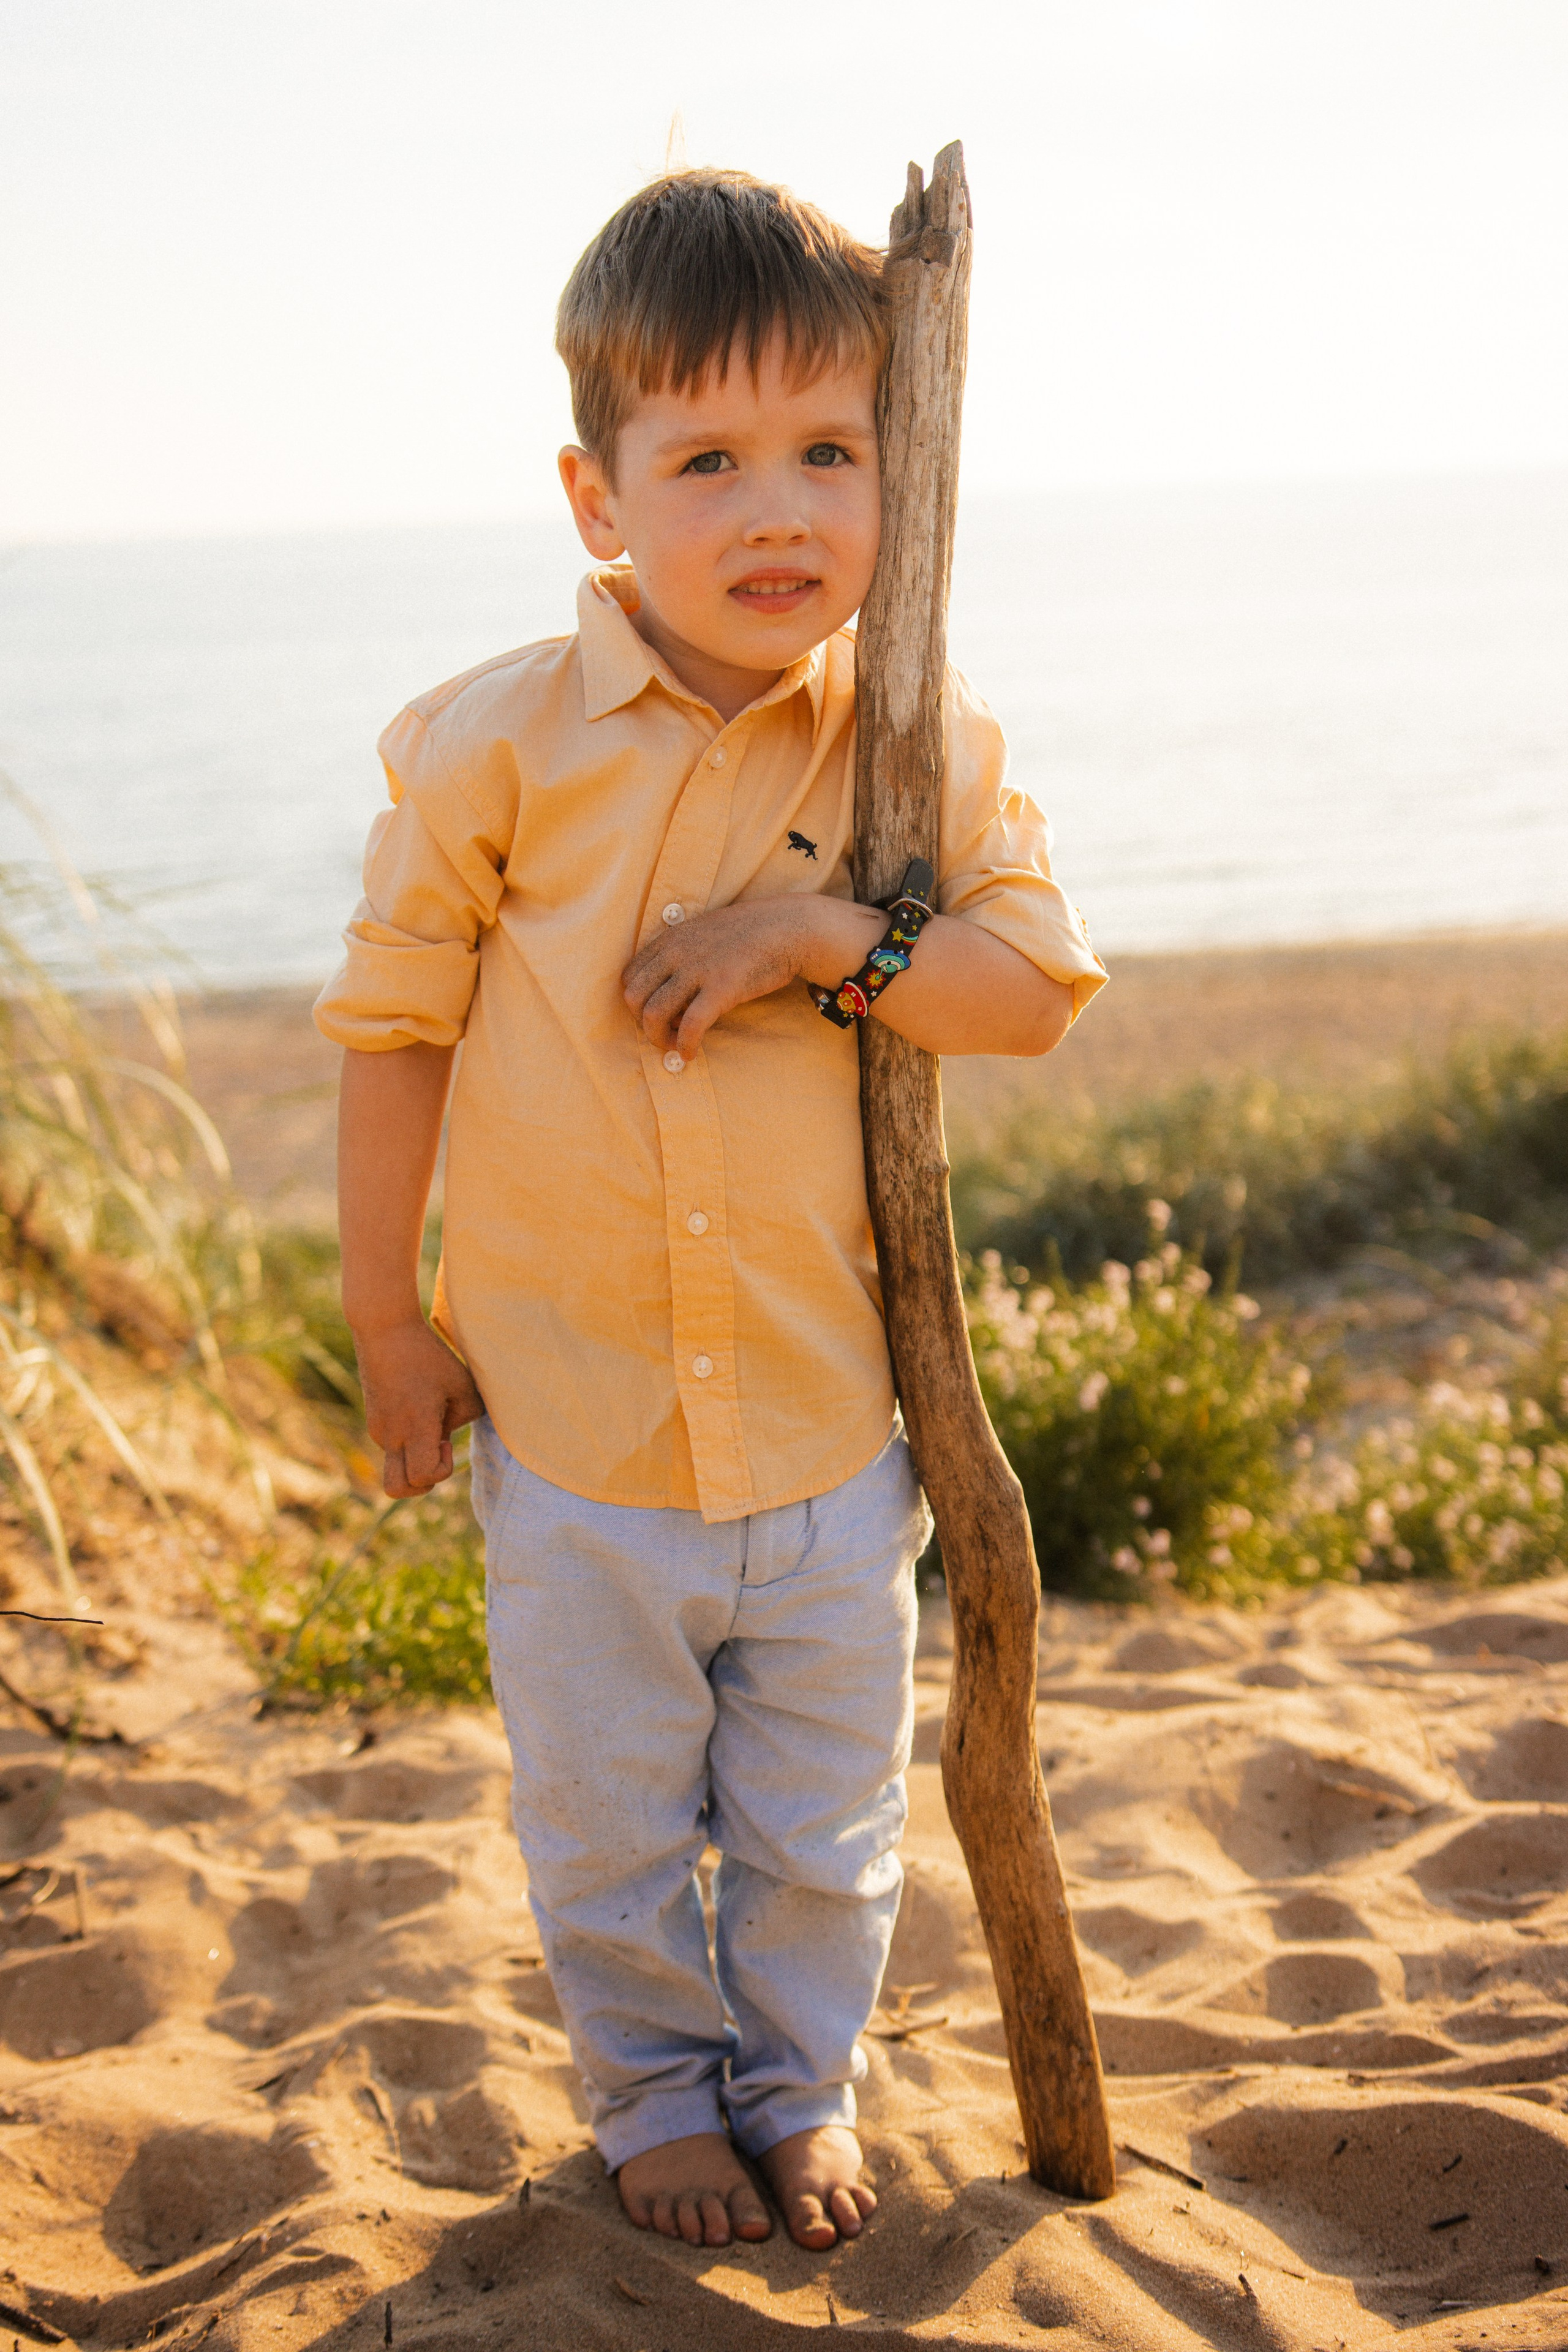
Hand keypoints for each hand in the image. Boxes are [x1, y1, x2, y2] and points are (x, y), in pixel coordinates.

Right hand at [353, 1315, 484, 1497]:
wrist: (384, 1329)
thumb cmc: (428, 1354)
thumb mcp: (462, 1383)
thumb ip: (467, 1416)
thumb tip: (451, 1433)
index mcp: (414, 1427)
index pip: (422, 1477)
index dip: (442, 1470)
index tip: (447, 1439)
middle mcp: (390, 1435)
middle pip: (396, 1489)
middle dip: (421, 1484)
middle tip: (436, 1449)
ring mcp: (378, 1429)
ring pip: (396, 1464)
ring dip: (416, 1455)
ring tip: (429, 1418)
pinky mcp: (374, 1419)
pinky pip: (393, 1443)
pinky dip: (409, 1438)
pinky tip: (419, 1405)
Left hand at [623, 897, 879, 1058]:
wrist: (791, 927)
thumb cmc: (752, 933)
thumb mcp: (705, 933)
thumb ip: (682, 954)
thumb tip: (671, 990)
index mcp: (671, 939)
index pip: (630, 976)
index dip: (638, 1002)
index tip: (658, 1014)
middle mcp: (677, 953)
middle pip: (634, 998)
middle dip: (643, 1024)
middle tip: (664, 1035)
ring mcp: (698, 970)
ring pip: (654, 1015)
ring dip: (660, 1039)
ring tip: (676, 1046)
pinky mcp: (722, 989)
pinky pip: (690, 1027)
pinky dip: (685, 1046)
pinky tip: (692, 1054)